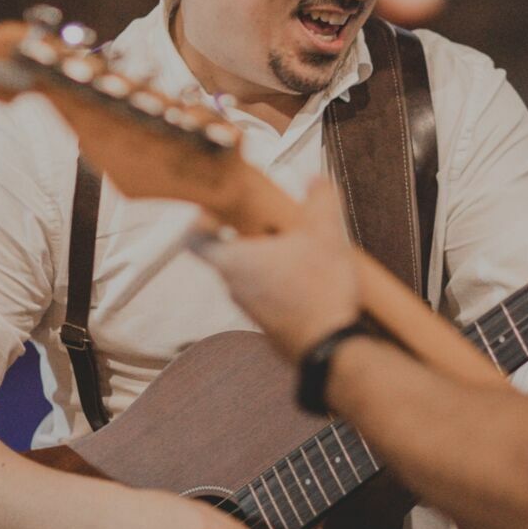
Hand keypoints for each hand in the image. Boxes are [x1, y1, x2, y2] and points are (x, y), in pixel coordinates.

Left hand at [193, 177, 361, 359]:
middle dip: (250, 234)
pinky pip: (267, 294)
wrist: (332, 348)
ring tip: (300, 248)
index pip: (195, 239)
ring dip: (269, 259)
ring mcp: (250, 309)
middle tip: (274, 220)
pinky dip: (282, 282)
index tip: (218, 208)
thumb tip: (315, 180)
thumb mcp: (326, 234)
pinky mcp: (269, 325)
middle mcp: (233, 288)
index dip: (202, 219)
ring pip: (250, 275)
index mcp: (233, 262)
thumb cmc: (319, 294)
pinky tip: (311, 278)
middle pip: (228, 253)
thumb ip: (319, 200)